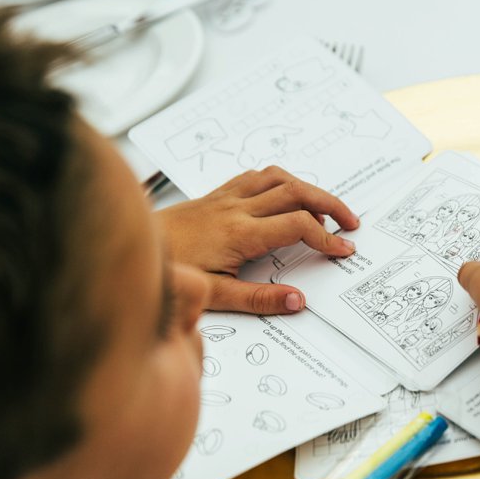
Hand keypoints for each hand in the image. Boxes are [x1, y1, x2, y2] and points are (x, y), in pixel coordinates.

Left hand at [156, 166, 359, 313]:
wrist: (129, 247)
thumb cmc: (169, 271)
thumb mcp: (214, 294)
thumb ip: (259, 299)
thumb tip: (297, 301)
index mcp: (239, 233)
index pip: (297, 225)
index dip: (326, 237)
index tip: (342, 250)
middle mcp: (236, 208)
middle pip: (297, 191)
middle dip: (330, 204)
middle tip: (350, 222)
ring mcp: (226, 197)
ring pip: (278, 178)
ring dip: (308, 189)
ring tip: (323, 209)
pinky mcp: (216, 195)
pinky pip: (256, 176)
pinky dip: (280, 181)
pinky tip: (285, 196)